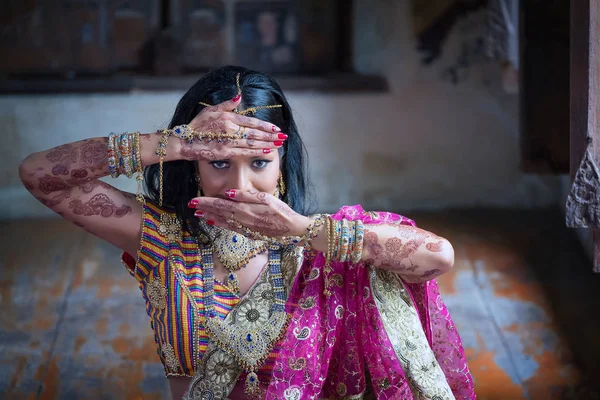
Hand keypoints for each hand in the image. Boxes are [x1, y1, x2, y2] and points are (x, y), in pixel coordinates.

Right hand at [174, 96, 286, 161]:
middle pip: (255, 132)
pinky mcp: (225, 152)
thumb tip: (239, 96)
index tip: (276, 128)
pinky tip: (267, 151)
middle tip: (284, 136)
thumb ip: (227, 104)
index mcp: (228, 118)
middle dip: (271, 135)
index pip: (251, 121)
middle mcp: (230, 129)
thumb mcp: (210, 110)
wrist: (183, 141)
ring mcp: (228, 141)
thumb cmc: (196, 126)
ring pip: (252, 142)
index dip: (265, 125)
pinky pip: (244, 152)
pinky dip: (257, 151)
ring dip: (267, 143)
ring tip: (279, 144)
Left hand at [187, 190, 311, 240]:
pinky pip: (230, 228)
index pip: (221, 205)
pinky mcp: (248, 233)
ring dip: (210, 217)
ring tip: (198, 214)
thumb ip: (246, 196)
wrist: (292, 229)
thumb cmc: (281, 211)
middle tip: (191, 205)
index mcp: (245, 210)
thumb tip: (228, 193)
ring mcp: (244, 228)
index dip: (207, 202)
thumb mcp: (266, 198)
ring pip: (223, 221)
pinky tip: (213, 222)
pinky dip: (220, 224)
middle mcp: (242, 220)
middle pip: (219, 213)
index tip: (194, 200)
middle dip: (205, 208)